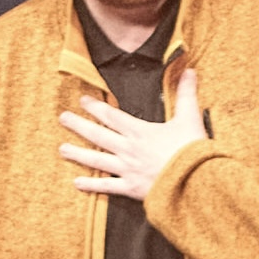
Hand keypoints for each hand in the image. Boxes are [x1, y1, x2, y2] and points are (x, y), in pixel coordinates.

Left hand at [58, 63, 207, 205]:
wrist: (196, 181)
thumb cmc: (192, 150)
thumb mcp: (190, 118)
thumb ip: (186, 94)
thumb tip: (189, 70)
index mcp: (140, 131)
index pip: (111, 115)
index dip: (95, 107)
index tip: (82, 100)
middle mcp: (128, 149)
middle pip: (98, 135)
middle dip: (78, 125)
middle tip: (62, 118)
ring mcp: (127, 169)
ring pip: (97, 160)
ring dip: (78, 154)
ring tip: (62, 149)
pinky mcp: (131, 188)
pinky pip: (107, 186)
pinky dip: (92, 185)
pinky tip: (77, 183)